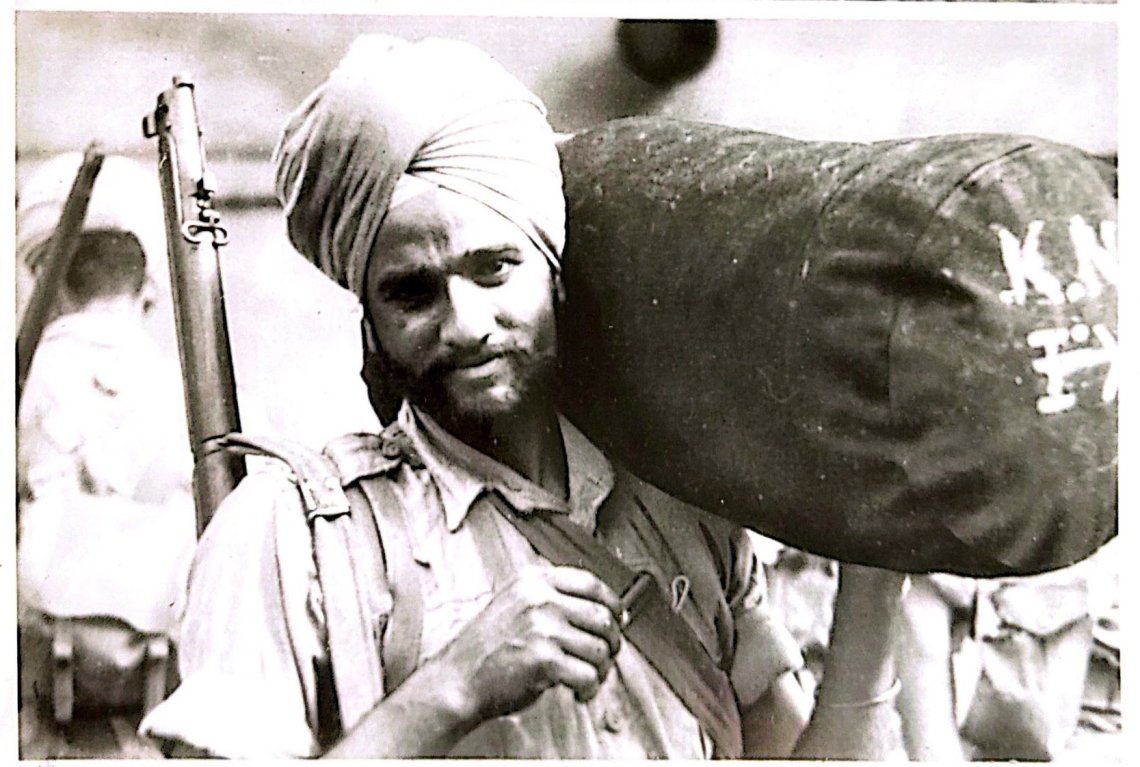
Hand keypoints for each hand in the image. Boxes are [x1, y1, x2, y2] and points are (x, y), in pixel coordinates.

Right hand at [431, 564, 623, 722]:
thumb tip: (602, 612)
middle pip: (602, 615)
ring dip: (602, 669)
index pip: (590, 582)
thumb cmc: (485, 649)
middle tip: (606, 655)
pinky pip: (589, 674)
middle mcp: (538, 599)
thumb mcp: (514, 605)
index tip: (619, 618)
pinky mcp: (544, 659)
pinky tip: (579, 691)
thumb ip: (552, 600)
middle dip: (612, 641)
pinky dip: (590, 688)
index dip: (612, 602)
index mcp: (532, 581)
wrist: (457, 679)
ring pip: (599, 648)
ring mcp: (542, 627)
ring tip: (589, 677)